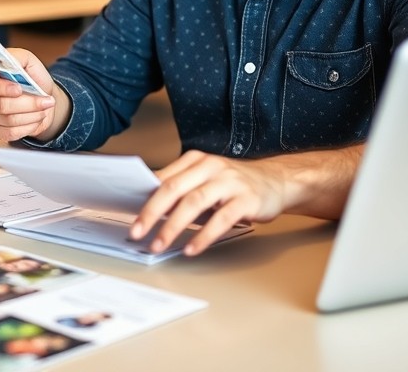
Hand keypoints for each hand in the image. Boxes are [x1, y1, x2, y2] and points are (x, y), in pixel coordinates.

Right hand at [0, 48, 68, 143]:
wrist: (44, 99)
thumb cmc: (33, 78)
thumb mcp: (27, 60)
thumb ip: (15, 56)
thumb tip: (6, 60)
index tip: (18, 88)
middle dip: (26, 103)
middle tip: (44, 99)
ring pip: (9, 119)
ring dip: (32, 113)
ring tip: (44, 105)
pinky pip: (12, 132)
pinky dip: (30, 125)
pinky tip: (36, 116)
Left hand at [129, 150, 286, 255]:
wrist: (277, 181)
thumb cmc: (234, 184)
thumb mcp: (204, 179)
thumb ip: (180, 188)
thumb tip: (146, 206)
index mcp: (195, 160)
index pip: (163, 179)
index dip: (143, 200)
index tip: (130, 218)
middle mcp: (211, 166)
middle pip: (173, 189)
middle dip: (151, 213)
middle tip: (137, 233)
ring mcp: (229, 181)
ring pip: (194, 203)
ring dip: (173, 227)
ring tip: (159, 244)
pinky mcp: (246, 199)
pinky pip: (221, 219)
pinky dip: (203, 235)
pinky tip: (192, 248)